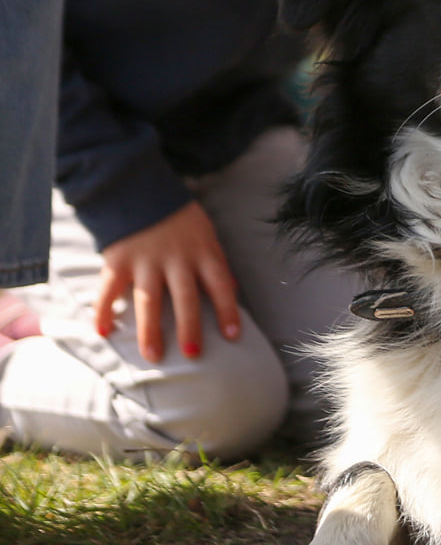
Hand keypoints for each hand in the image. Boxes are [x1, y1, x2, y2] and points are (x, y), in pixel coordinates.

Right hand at [95, 202, 241, 362]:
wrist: (141, 189)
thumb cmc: (180, 220)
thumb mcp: (207, 235)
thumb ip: (215, 263)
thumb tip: (232, 290)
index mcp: (203, 252)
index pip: (220, 285)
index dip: (227, 310)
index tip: (232, 336)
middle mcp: (176, 259)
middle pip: (186, 297)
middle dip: (190, 327)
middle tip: (193, 354)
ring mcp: (146, 260)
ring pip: (149, 299)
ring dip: (150, 329)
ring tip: (153, 355)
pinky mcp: (118, 260)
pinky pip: (109, 289)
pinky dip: (104, 310)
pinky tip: (104, 331)